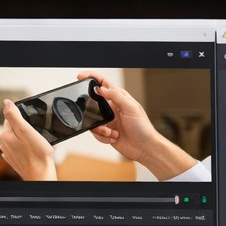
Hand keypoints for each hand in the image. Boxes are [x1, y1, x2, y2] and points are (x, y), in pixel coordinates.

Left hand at [0, 99, 56, 179]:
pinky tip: (32, 151)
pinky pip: (20, 148)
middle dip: (24, 128)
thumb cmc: (37, 154)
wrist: (41, 175)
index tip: (32, 124)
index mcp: (5, 134)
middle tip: (35, 135)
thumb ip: (14, 114)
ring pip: (17, 138)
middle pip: (14, 127)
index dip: (23, 118)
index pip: (11, 117)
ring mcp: (9, 153)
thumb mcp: (26, 129)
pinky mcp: (15, 160)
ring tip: (35, 143)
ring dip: (25, 138)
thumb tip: (6, 102)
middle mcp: (4, 144)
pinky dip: (26, 148)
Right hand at [77, 71, 199, 179]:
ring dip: (100, 129)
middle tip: (98, 117)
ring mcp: (109, 120)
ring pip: (93, 120)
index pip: (103, 83)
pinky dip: (103, 137)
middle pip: (93, 103)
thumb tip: (100, 88)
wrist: (144, 148)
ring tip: (112, 132)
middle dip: (92, 111)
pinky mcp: (106, 132)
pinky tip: (114, 137)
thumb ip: (115, 96)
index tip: (80, 77)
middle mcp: (112, 108)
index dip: (91, 78)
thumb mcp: (130, 107)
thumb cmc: (143, 127)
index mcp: (119, 98)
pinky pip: (96, 133)